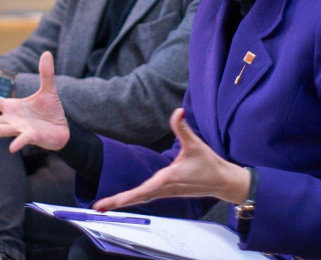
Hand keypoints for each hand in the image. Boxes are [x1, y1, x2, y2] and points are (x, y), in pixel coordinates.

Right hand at [0, 51, 68, 152]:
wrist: (63, 129)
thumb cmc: (50, 111)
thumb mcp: (48, 90)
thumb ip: (45, 73)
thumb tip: (47, 53)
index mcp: (11, 107)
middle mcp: (11, 119)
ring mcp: (20, 129)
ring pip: (0, 130)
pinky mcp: (32, 137)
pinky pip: (23, 139)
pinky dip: (18, 143)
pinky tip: (12, 148)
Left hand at [93, 108, 250, 210]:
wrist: (223, 182)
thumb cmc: (209, 164)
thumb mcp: (195, 144)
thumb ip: (183, 127)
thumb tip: (178, 112)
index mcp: (168, 179)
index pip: (142, 191)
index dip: (124, 197)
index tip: (109, 204)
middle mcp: (164, 188)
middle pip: (136, 198)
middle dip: (117, 203)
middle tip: (97, 208)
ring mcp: (166, 192)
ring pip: (141, 198)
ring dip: (124, 202)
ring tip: (105, 206)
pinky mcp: (169, 191)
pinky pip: (147, 196)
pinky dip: (134, 198)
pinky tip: (127, 199)